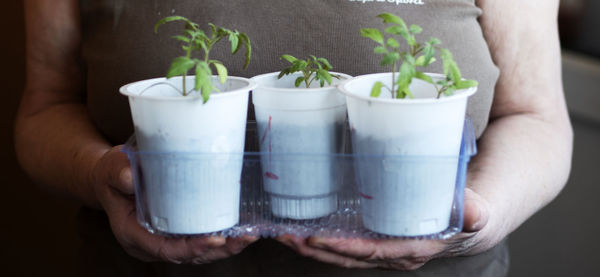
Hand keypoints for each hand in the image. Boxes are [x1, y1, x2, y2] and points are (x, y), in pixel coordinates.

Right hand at [91, 146, 256, 263]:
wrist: (113, 177)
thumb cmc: (112, 174)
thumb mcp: (111, 169)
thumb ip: (118, 173)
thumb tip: (129, 176)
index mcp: (133, 234)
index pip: (165, 249)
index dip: (191, 248)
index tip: (215, 240)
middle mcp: (151, 243)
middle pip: (188, 255)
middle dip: (219, 250)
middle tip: (245, 239)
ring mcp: (165, 239)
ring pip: (198, 252)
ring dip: (226, 247)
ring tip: (250, 236)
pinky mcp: (177, 231)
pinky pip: (200, 240)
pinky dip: (221, 237)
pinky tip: (242, 228)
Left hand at [277, 188, 489, 269]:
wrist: (477, 215)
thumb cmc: (475, 212)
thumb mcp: (479, 212)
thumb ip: (475, 212)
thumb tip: (476, 213)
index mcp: (414, 250)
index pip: (372, 252)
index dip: (342, 249)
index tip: (315, 240)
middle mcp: (394, 253)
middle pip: (348, 256)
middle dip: (314, 248)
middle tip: (284, 233)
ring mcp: (384, 246)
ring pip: (343, 250)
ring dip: (311, 243)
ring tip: (283, 229)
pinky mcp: (379, 235)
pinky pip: (347, 239)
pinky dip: (324, 234)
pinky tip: (303, 222)